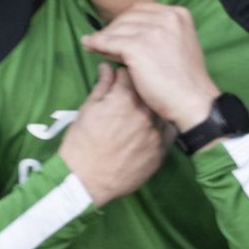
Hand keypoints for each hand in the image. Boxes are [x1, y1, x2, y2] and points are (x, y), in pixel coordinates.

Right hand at [59, 64, 169, 206]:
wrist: (85, 181)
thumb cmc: (81, 144)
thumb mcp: (87, 110)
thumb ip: (102, 86)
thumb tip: (107, 67)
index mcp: (124, 99)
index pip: (131, 74)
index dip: (123, 75)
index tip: (120, 79)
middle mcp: (145, 113)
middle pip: (148, 92)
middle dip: (139, 91)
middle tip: (127, 99)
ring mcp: (155, 133)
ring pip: (160, 111)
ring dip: (151, 109)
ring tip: (136, 117)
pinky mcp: (161, 151)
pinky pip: (166, 132)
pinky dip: (159, 127)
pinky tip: (146, 131)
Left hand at [81, 3, 219, 128]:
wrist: (193, 101)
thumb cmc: (185, 81)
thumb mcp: (178, 47)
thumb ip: (160, 35)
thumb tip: (126, 32)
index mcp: (179, 15)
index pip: (142, 10)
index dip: (125, 21)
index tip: (116, 32)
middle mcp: (167, 17)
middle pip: (127, 17)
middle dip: (112, 28)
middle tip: (100, 40)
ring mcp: (153, 31)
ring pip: (117, 29)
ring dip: (103, 37)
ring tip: (93, 46)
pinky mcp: (138, 46)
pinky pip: (109, 41)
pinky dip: (97, 44)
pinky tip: (90, 47)